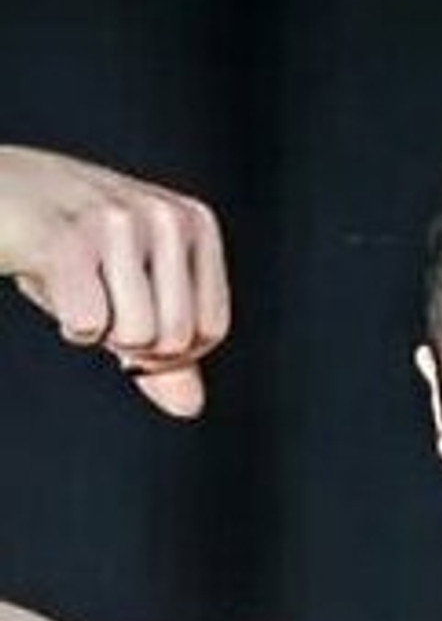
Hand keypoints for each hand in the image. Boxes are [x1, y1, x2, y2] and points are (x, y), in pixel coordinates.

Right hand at [0, 144, 230, 417]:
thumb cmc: (65, 242)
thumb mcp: (130, 292)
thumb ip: (167, 350)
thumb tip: (190, 405)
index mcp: (192, 223)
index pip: (212, 329)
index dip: (170, 348)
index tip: (133, 313)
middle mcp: (164, 215)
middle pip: (175, 339)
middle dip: (130, 339)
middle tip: (98, 296)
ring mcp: (118, 221)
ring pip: (136, 336)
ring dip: (96, 327)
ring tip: (75, 281)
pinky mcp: (69, 238)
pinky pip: (89, 324)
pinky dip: (68, 322)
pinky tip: (50, 279)